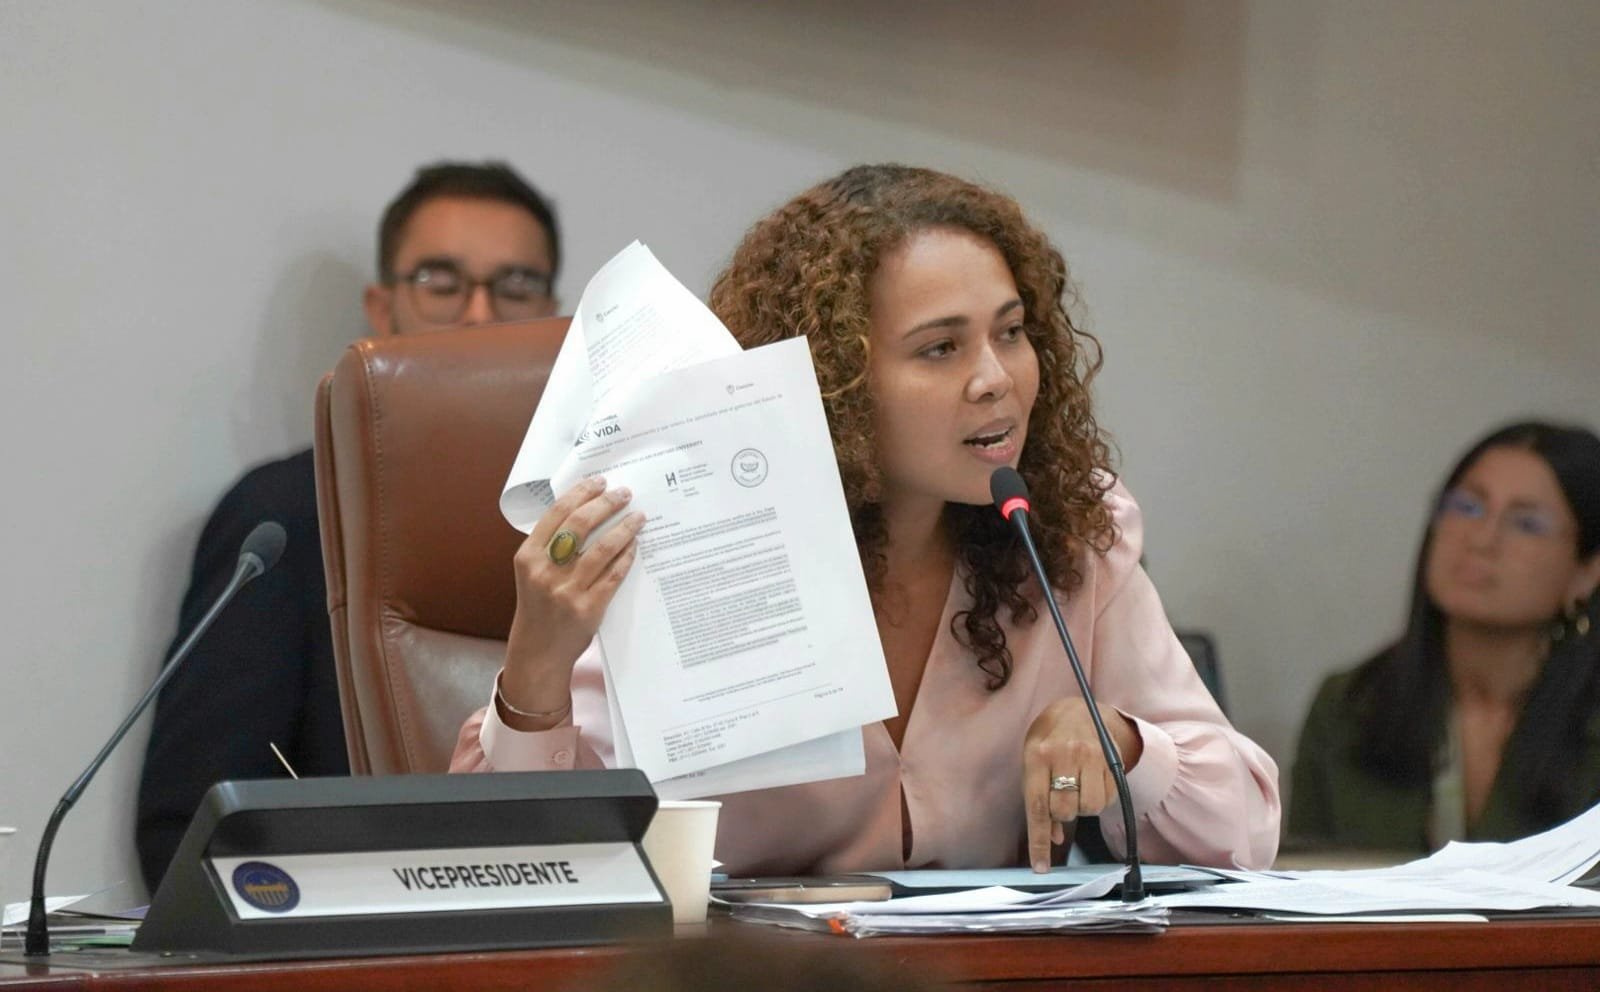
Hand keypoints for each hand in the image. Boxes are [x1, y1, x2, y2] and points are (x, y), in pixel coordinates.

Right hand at [499, 476, 645, 729]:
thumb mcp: (532, 573)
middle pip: (580, 525)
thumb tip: (587, 510)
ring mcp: (566, 591)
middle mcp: (544, 571)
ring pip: (602, 548)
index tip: (599, 481)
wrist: (538, 652)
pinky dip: (626, 557)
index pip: (556, 513)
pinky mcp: (588, 608)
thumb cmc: (538, 607)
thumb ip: (550, 546)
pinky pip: (614, 575)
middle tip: (624, 493)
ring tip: (638, 516)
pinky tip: (635, 545)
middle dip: (605, 504)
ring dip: (624, 528)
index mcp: (527, 557)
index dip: (580, 493)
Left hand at [1021, 697, 1142, 872]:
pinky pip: (1107, 798)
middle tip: (1061, 800)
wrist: (1080, 710)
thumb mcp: (1033, 761)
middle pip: (1065, 810)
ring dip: (1082, 807)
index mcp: (1037, 755)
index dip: (1039, 841)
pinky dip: (1099, 799)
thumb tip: (1053, 837)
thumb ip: (1039, 797)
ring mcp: (1091, 756)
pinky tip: (1091, 782)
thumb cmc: (1049, 739)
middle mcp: (1064, 754)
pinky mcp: (1111, 760)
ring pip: (1089, 807)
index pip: (1037, 806)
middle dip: (1062, 815)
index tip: (1040, 867)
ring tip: (1077, 789)